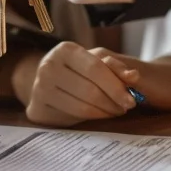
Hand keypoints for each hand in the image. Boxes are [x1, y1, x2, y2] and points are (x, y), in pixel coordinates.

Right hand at [20, 43, 170, 126]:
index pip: (95, 69)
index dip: (116, 86)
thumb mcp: (96, 61)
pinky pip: (70, 120)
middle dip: (112, 103)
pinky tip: (97, 116)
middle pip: (90, 91)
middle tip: (124, 109)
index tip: (131, 100)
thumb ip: (116, 68)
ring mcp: (39, 89)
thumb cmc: (79, 70)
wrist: (49, 80)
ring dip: (104, 113)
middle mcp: (48, 67)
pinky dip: (89, 120)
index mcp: (64, 50)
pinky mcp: (36, 110)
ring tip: (113, 112)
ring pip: (81, 108)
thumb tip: (134, 76)